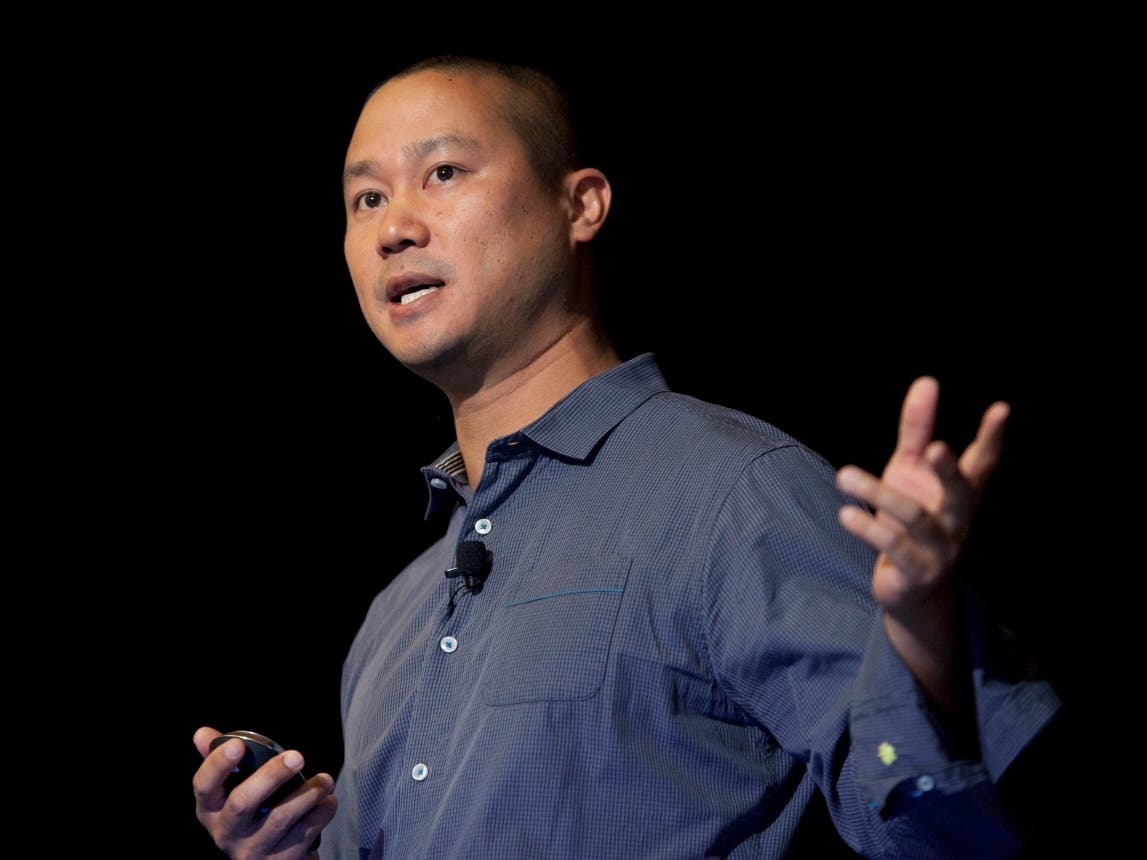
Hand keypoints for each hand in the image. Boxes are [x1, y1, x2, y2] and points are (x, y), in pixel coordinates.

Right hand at [192, 726, 336, 858]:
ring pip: (279, 818)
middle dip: (271, 776)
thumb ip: (219, 761)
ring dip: (307, 793)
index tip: (238, 744)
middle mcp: (227, 833)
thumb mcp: (230, 792)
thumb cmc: (250, 815)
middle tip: (297, 756)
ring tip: (325, 780)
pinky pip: (305, 833)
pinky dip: (321, 812)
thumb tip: (202, 733)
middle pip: (242, 803)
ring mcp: (253, 851)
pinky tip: (327, 801)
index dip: (218, 765)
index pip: (203, 786)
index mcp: (211, 810)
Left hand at [835, 377, 1008, 711]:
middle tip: (935, 447)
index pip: (983, 463)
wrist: (909, 589)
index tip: (1001, 408)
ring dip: (879, 495)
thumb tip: (927, 381)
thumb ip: (917, 430)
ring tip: (844, 474)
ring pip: (915, 519)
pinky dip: (869, 529)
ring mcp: (941, 550)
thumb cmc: (910, 519)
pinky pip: (894, 549)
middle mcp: (957, 521)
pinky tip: (846, 513)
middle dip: (948, 471)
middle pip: (959, 494)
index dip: (993, 438)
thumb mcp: (909, 471)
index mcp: (961, 494)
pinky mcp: (917, 572)